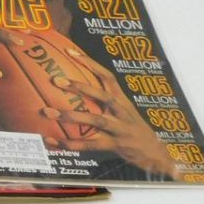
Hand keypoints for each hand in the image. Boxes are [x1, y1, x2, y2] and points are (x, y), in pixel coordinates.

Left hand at [48, 65, 182, 178]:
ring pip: (95, 120)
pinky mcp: (116, 145)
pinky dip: (69, 143)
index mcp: (122, 100)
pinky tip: (51, 140)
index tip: (69, 50)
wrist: (155, 153)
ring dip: (71, 116)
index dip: (90, 62)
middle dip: (80, 87)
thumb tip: (74, 84)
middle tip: (56, 80)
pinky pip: (90, 144)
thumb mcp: (123, 110)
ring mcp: (120, 129)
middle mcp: (121, 112)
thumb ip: (104, 99)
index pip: (107, 76)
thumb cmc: (132, 127)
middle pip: (102, 95)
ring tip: (48, 112)